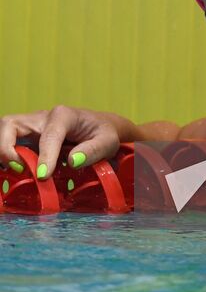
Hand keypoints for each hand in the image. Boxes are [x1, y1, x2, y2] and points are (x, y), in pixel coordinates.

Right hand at [0, 106, 119, 178]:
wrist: (101, 128)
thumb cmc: (104, 134)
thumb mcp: (108, 141)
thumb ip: (93, 151)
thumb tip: (72, 161)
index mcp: (64, 115)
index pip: (48, 135)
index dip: (44, 156)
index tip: (43, 176)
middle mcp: (43, 118)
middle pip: (11, 124)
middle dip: (6, 147)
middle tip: (19, 169)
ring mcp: (33, 127)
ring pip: (6, 130)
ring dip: (4, 151)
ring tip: (17, 171)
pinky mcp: (29, 139)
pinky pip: (10, 142)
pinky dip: (8, 156)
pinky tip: (17, 171)